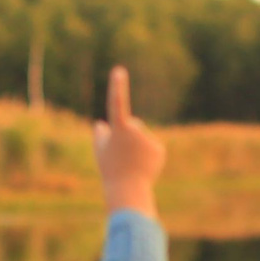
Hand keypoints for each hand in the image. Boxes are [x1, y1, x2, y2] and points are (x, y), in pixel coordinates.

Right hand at [92, 66, 163, 215]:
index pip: (117, 102)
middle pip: (131, 126)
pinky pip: (151, 147)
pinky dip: (147, 155)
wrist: (128, 189)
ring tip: (132, 163)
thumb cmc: (110, 169)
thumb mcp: (100, 151)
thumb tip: (101, 124)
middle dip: (127, 137)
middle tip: (121, 156)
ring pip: (142, 138)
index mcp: (119, 128)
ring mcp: (149, 139)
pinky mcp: (159, 149)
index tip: (119, 71)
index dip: (117, 86)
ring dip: (137, 147)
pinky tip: (143, 166)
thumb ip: (100, 135)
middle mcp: (136, 129)